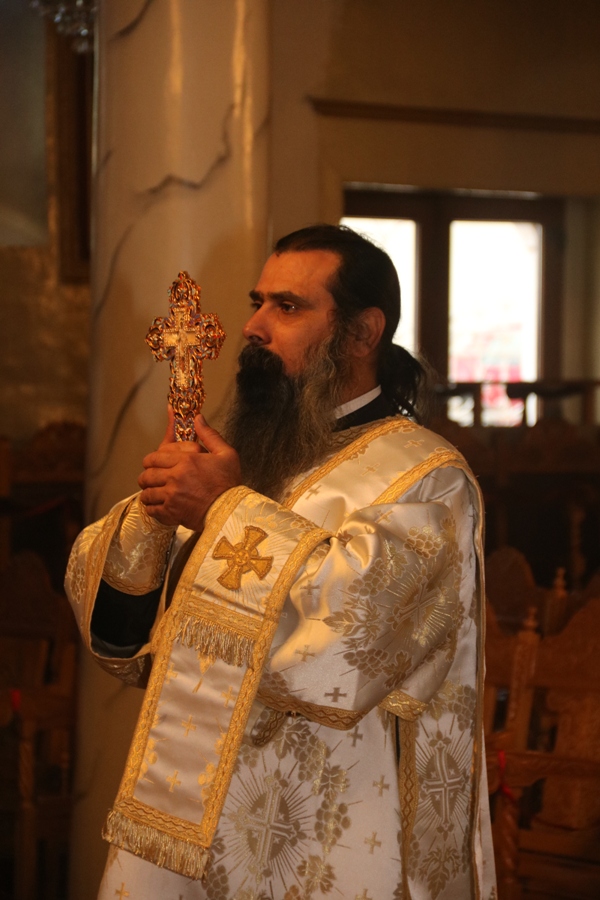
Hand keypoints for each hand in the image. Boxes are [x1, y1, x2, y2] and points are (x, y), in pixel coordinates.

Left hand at [138, 407, 240, 530]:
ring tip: (154, 493)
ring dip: (148, 492)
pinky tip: (158, 506)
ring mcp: (171, 496)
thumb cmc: (229, 483)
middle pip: (147, 474)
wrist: (231, 511)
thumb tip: (197, 418)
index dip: (151, 460)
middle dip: (147, 476)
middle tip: (152, 478)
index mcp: (186, 460)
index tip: (155, 463)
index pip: (154, 457)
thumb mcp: (226, 454)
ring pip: (146, 493)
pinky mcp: (171, 512)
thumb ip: (209, 435)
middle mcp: (175, 477)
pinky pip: (151, 509)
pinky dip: (152, 508)